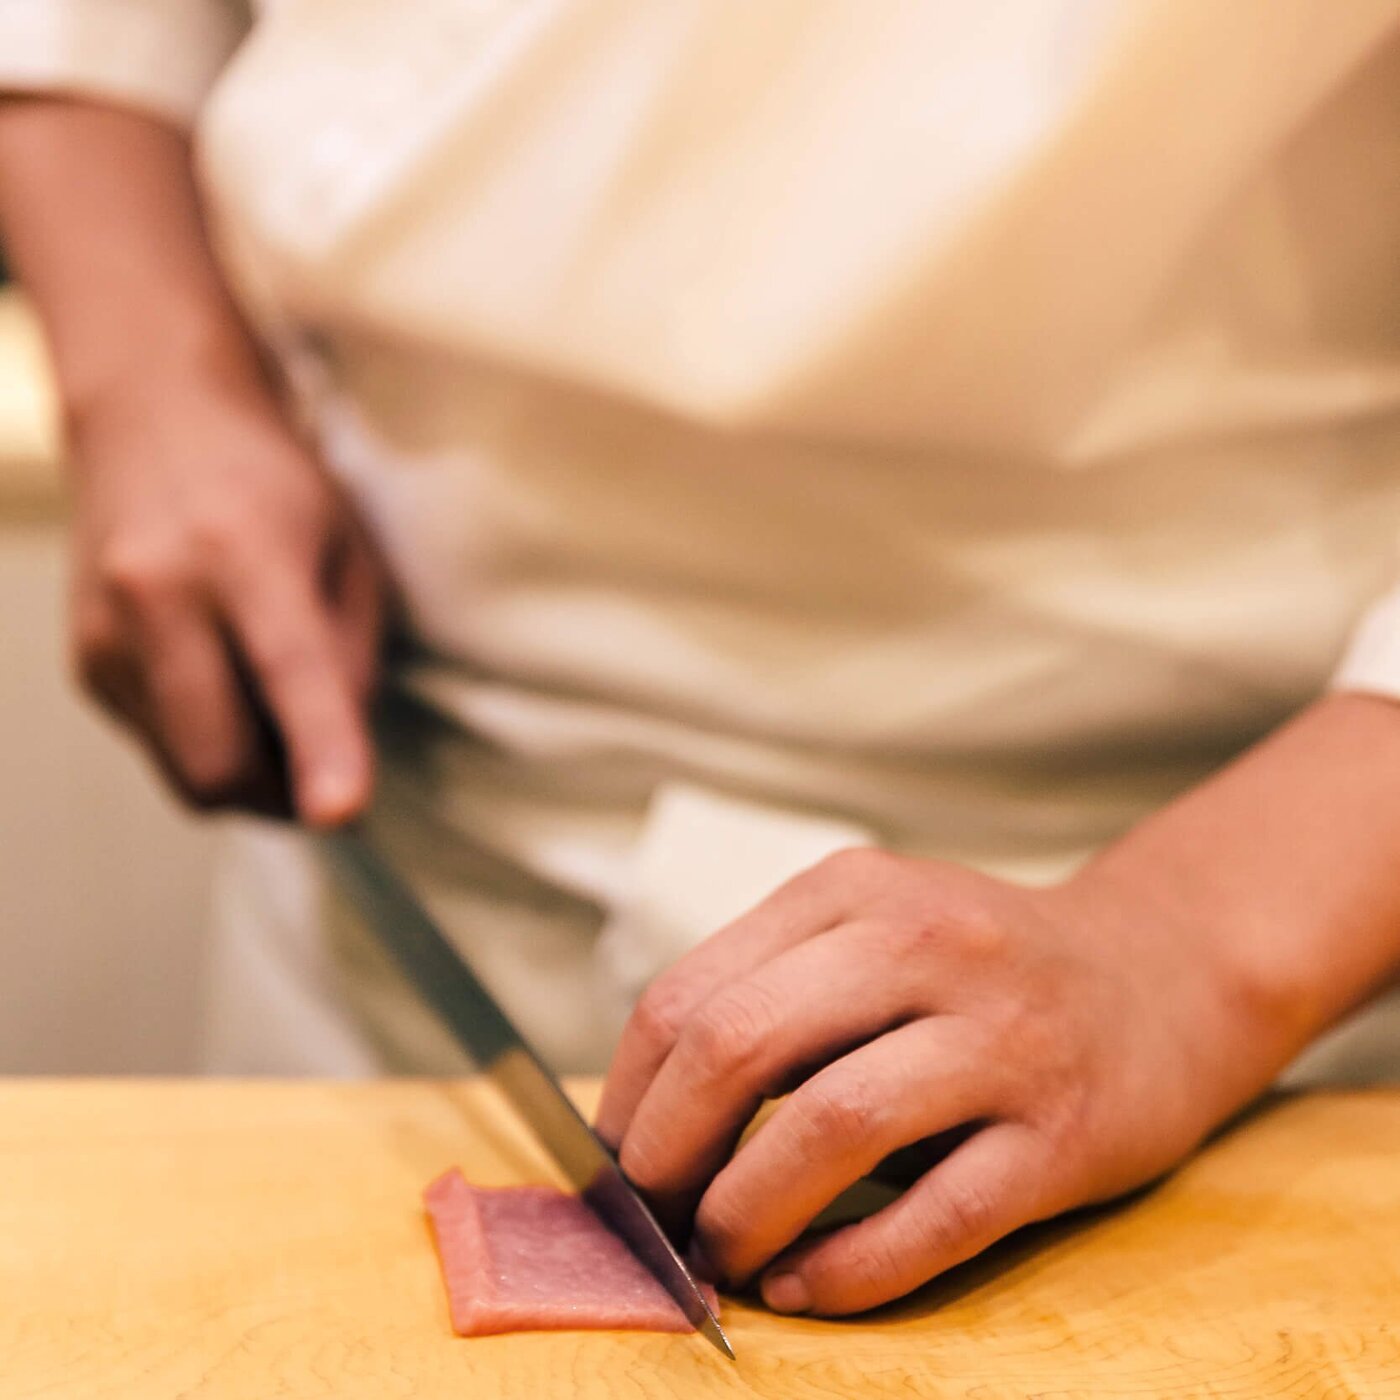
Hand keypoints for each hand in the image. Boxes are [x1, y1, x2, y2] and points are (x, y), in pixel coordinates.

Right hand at [67, 366, 388, 823]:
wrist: (154, 417)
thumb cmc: (275, 488)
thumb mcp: (348, 552)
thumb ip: (352, 657)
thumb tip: (337, 762)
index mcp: (244, 549)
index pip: (287, 667)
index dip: (320, 746)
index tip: (343, 813)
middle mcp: (156, 591)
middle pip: (219, 760)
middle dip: (283, 798)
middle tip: (324, 774)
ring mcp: (105, 633)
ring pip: (186, 773)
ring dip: (246, 776)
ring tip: (274, 708)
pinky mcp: (83, 664)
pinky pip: (161, 747)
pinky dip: (206, 742)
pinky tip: (221, 677)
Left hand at [596, 847, 1288, 1315]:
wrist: (1159, 976)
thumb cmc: (978, 969)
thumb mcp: (871, 930)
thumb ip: (770, 993)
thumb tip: (642, 1118)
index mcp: (853, 890)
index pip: (690, 993)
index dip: (628, 1093)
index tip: (613, 1160)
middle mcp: (924, 944)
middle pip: (742, 1046)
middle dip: (668, 1152)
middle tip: (652, 1215)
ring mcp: (1000, 1037)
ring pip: (832, 1126)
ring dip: (746, 1211)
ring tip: (720, 1255)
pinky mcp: (1061, 1134)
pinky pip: (935, 1217)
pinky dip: (848, 1268)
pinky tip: (802, 1285)